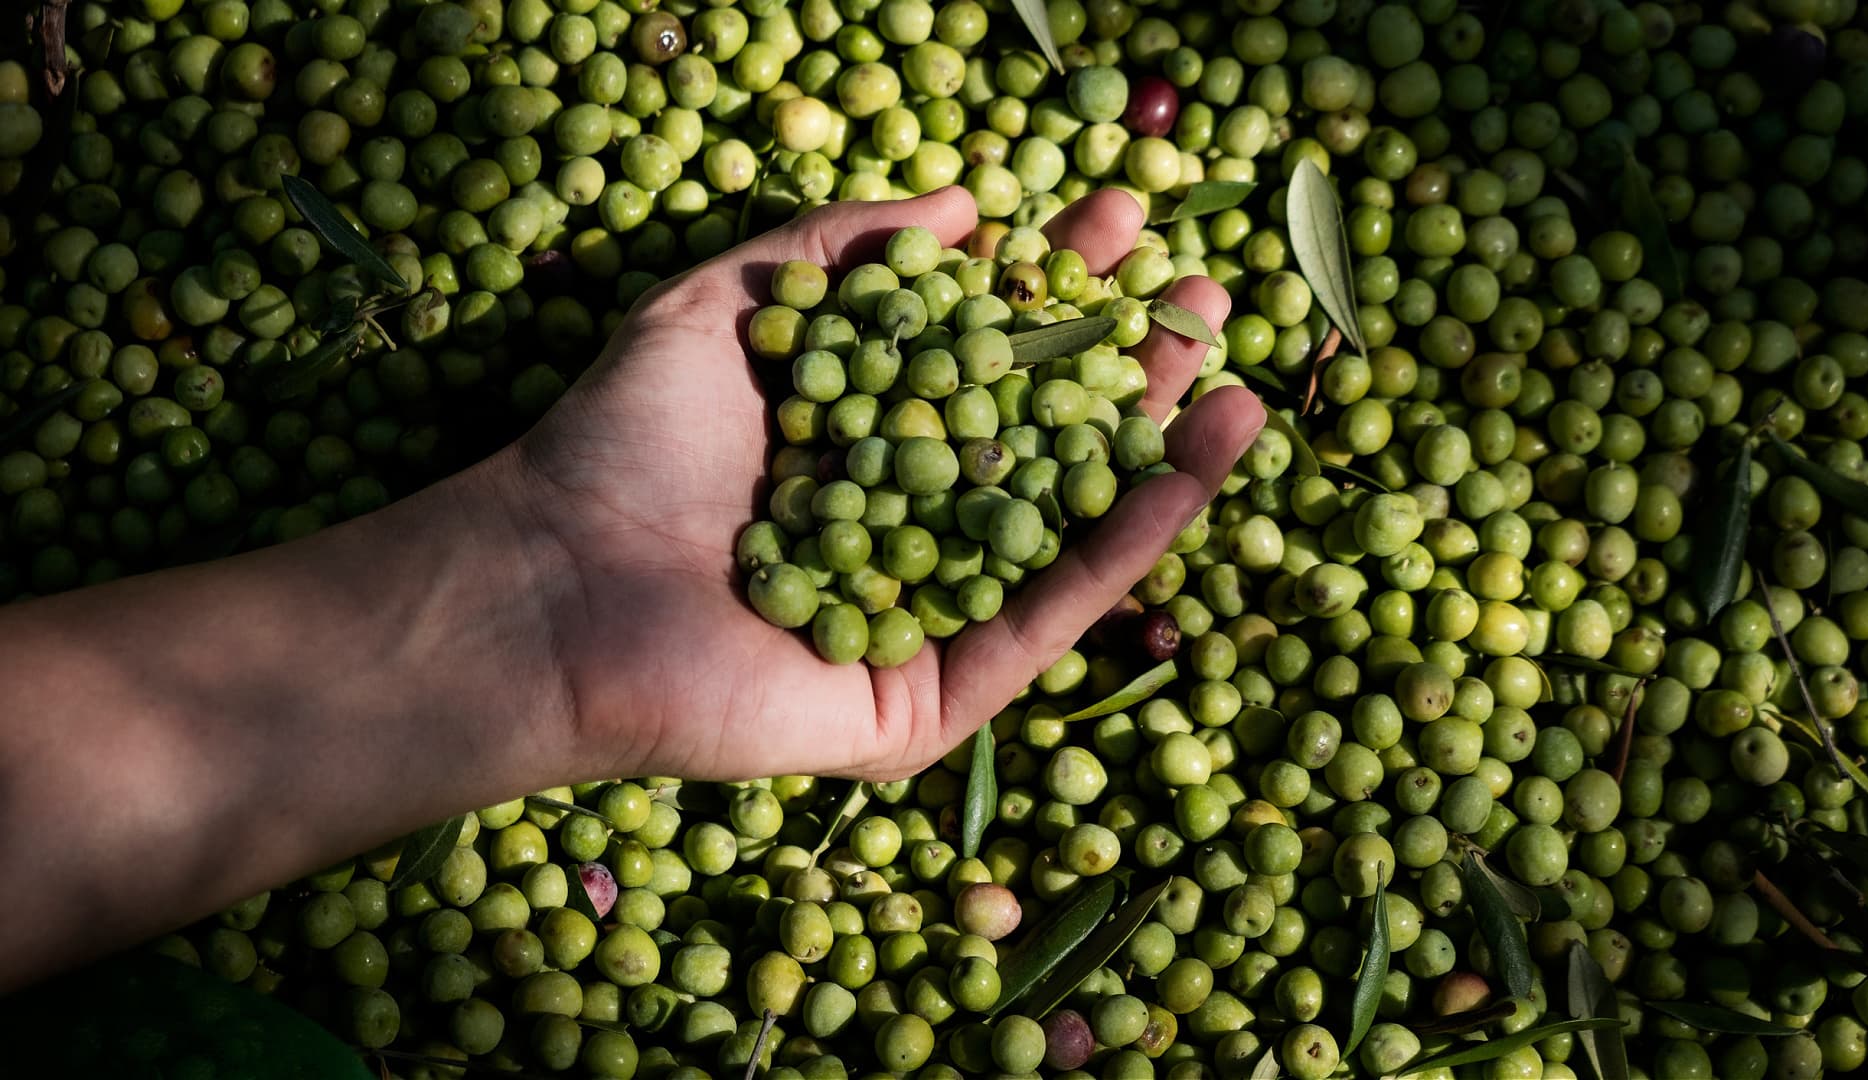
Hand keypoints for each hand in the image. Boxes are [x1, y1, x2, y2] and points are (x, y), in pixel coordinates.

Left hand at [514, 186, 1265, 782]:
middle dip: (1123, 370)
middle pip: (1038, 444)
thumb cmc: (620, 443)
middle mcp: (899, 526)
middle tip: (1201, 296)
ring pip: (1060, 535)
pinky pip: (1042, 618)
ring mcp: (921, 616)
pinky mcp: (930, 694)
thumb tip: (959, 206)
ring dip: (1156, 462)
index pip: (980, 356)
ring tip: (1236, 386)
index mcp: (857, 439)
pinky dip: (1123, 548)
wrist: (556, 586)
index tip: (1118, 220)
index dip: (1051, 289)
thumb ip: (837, 250)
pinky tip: (1188, 471)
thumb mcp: (727, 306)